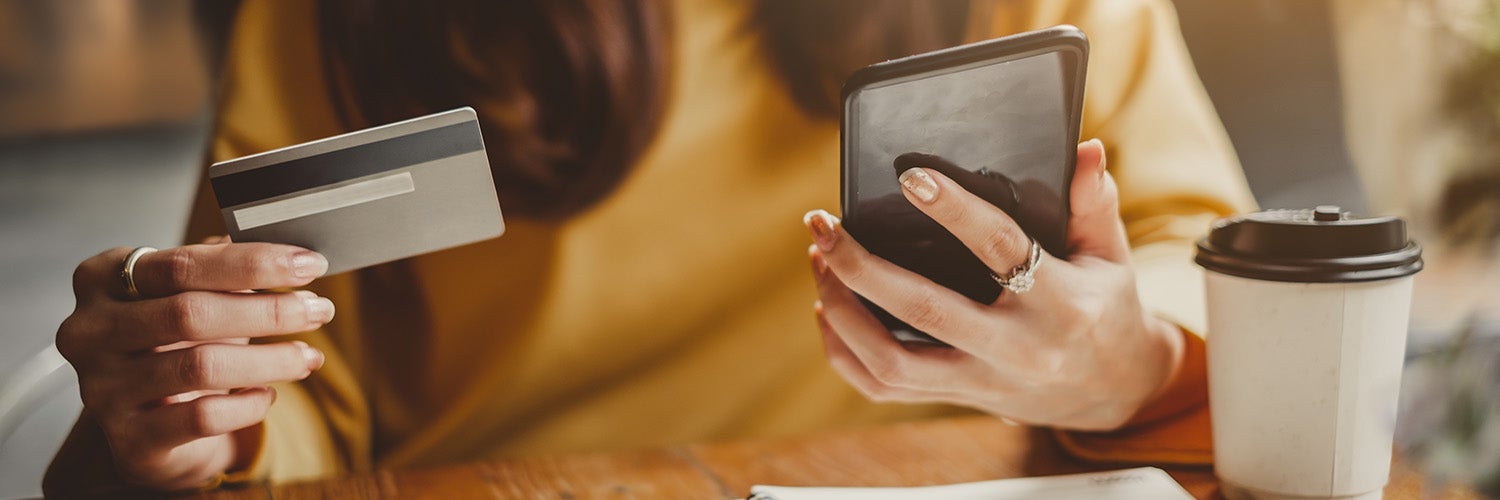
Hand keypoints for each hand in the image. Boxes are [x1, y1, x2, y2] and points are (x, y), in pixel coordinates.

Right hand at [55, 239, 333, 489]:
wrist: (149, 418)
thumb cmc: (176, 341)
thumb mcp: (193, 294)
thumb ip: (228, 269)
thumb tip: (292, 256)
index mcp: (103, 278)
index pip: (183, 264)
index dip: (253, 262)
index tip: (309, 264)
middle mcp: (90, 331)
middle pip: (190, 313)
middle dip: (268, 311)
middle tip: (319, 310)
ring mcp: (103, 388)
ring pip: (201, 367)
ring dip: (270, 359)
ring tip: (308, 355)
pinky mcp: (130, 437)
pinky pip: (204, 417)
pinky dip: (248, 404)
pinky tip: (267, 395)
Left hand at [804, 139, 1183, 430]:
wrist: (1115, 392)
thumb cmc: (1105, 308)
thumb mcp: (1111, 255)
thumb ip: (1094, 203)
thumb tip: (1084, 149)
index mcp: (1060, 303)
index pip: (1000, 248)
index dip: (954, 211)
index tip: (911, 177)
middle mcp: (1016, 348)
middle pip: (923, 310)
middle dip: (861, 266)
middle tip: (823, 224)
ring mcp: (982, 380)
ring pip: (891, 361)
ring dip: (842, 311)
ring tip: (820, 260)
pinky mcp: (958, 398)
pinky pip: (884, 387)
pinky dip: (844, 352)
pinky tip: (827, 309)